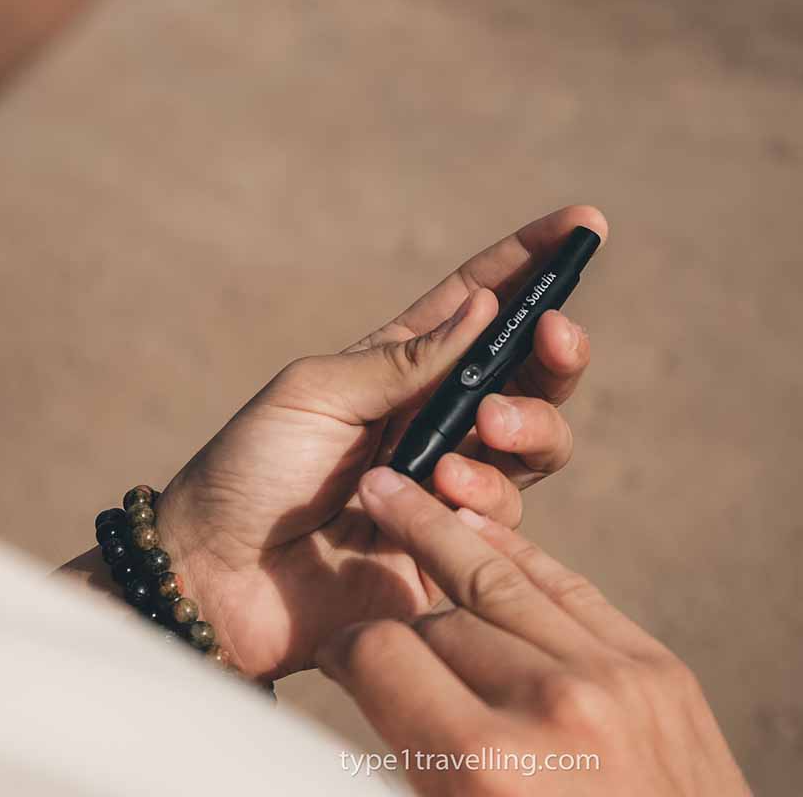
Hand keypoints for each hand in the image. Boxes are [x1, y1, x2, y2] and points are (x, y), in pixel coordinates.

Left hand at [155, 206, 606, 679]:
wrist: (217, 578)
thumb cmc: (249, 472)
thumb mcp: (316, 394)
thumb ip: (404, 360)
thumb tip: (484, 307)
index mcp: (399, 368)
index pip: (478, 303)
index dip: (531, 263)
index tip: (584, 224)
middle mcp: (436, 420)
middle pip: (529, 373)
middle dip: (557, 349)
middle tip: (556, 334)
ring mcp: (450, 483)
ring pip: (536, 442)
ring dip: (527, 426)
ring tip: (485, 430)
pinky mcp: (457, 546)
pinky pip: (504, 515)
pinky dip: (486, 501)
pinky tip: (446, 500)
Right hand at [318, 467, 750, 796]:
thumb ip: (413, 757)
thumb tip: (373, 694)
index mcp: (486, 766)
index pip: (383, 658)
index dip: (346, 651)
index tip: (340, 656)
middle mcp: (550, 708)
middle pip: (438, 623)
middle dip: (399, 627)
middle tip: (370, 614)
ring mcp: (615, 678)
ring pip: (499, 582)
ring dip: (442, 538)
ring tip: (397, 494)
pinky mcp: (658, 669)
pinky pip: (570, 588)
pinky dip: (520, 555)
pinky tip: (478, 524)